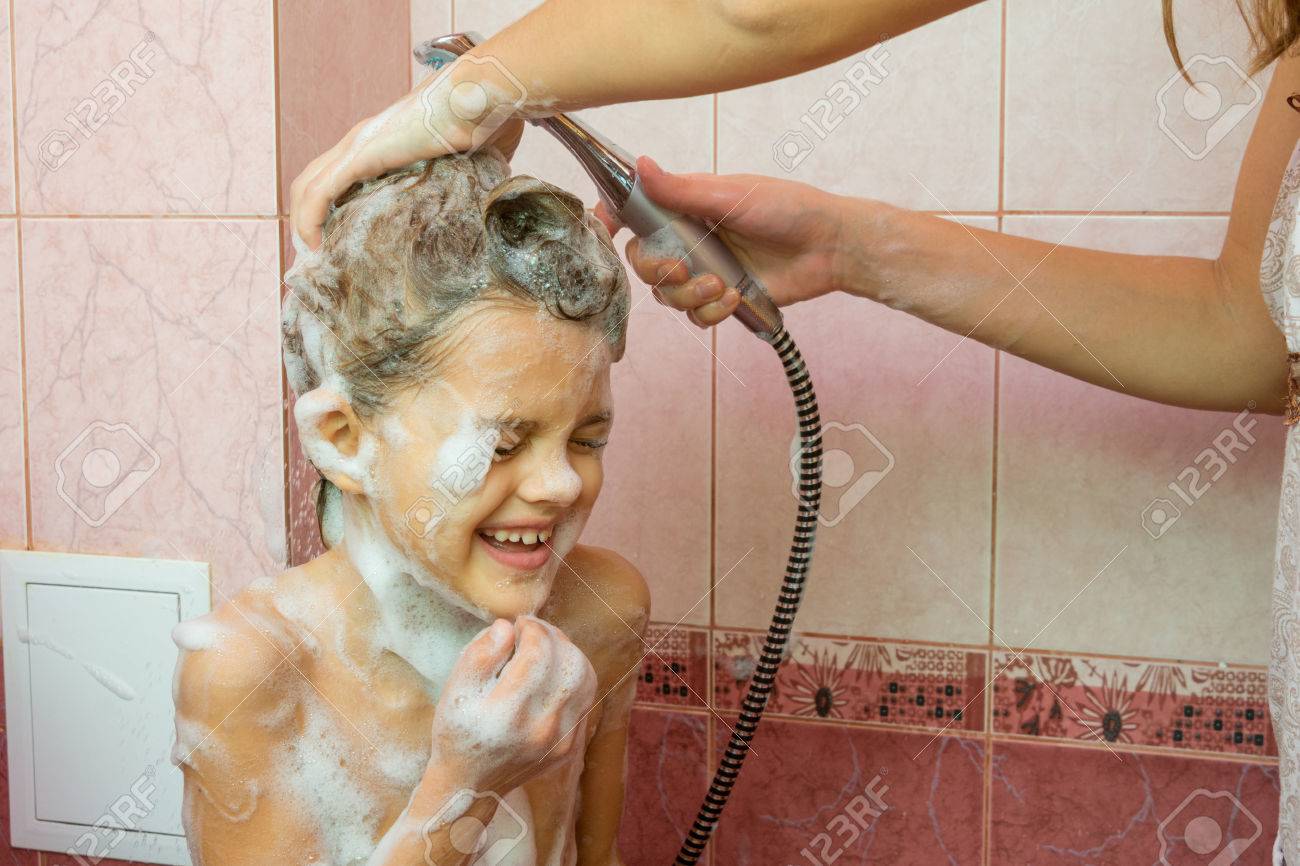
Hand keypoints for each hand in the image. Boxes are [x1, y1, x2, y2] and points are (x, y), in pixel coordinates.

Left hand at [289, 60, 524, 250]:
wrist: (482, 94)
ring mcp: (358, 145)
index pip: (339, 174)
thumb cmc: (485, 118)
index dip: (330, 205)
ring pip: (308, 186)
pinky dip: (309, 219)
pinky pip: (320, 192)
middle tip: (318, 253)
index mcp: (383, 141)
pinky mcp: (361, 154)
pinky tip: (313, 244)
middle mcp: (362, 140)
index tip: (336, 239)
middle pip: (313, 180)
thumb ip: (472, 176)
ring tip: (313, 255)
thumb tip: (492, 195)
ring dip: (303, 222)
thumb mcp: (474, 158)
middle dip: (307, 217)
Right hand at [427, 616, 596, 793]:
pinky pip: (585, 699)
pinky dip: (573, 677)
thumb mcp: (454, 690)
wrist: (471, 785)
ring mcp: (560, 741)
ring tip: (546, 647)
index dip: (532, 628)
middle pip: (569, 663)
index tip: (519, 623)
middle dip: (553, 636)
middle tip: (534, 631)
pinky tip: (553, 673)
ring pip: (584, 678)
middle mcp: (540, 729)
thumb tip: (508, 627)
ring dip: (568, 653)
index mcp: (506, 713)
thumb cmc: (457, 733)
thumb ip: (480, 654)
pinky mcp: (570, 746)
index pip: (538, 654)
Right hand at [605, 156, 854, 327]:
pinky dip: (712, 312)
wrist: (830, 247)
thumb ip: (683, 189)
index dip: (614, 222)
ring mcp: (705, 270)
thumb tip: (640, 165)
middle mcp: (690, 238)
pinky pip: (696, 316)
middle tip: (686, 268)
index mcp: (686, 207)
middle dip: (659, 271)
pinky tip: (736, 297)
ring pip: (668, 295)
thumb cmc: (788, 208)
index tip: (608, 229)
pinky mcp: (722, 298)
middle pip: (645, 263)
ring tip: (724, 286)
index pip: (635, 214)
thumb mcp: (733, 194)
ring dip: (691, 296)